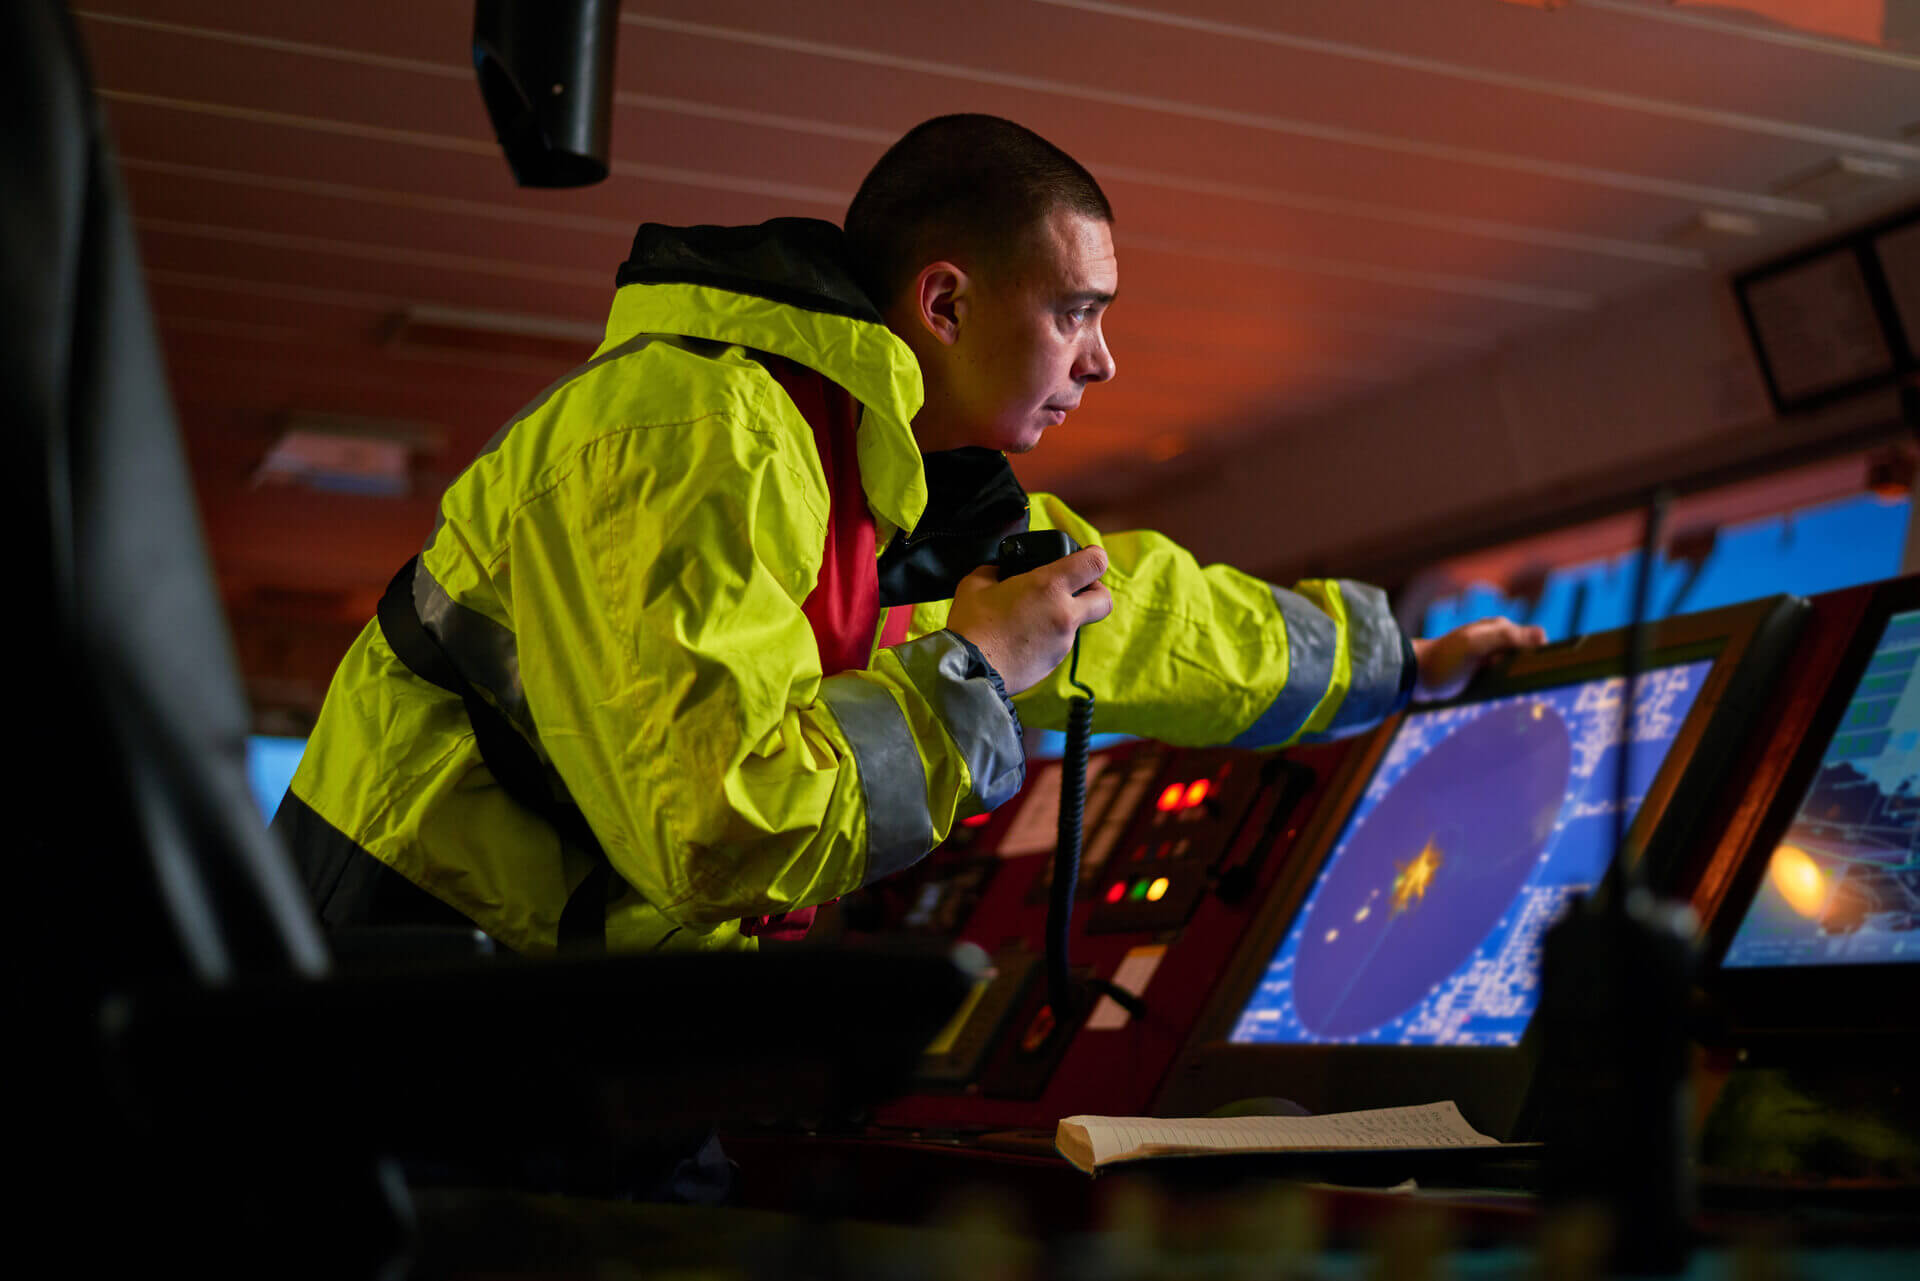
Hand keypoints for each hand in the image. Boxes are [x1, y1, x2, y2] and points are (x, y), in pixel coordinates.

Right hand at [947, 547, 1112, 694]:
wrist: (968, 670)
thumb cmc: (971, 626)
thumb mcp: (976, 584)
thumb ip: (995, 570)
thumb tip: (999, 571)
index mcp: (1049, 586)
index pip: (1095, 563)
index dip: (1095, 555)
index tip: (1086, 556)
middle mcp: (1064, 613)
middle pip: (1104, 599)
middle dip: (1095, 591)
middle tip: (1075, 588)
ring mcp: (1063, 642)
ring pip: (1079, 622)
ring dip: (1065, 615)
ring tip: (1032, 615)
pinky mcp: (1054, 663)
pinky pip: (1060, 643)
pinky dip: (1049, 636)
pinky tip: (1023, 636)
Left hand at [1411, 616, 1546, 702]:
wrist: (1412, 677)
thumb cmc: (1443, 660)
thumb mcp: (1474, 645)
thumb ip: (1505, 637)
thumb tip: (1543, 636)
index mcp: (1501, 629)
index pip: (1537, 642)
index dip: (1541, 659)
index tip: (1538, 677)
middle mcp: (1499, 643)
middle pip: (1528, 660)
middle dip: (1530, 675)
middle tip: (1522, 691)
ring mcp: (1491, 661)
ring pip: (1518, 674)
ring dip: (1519, 686)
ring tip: (1516, 701)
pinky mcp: (1483, 678)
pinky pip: (1504, 685)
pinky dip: (1508, 693)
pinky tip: (1508, 705)